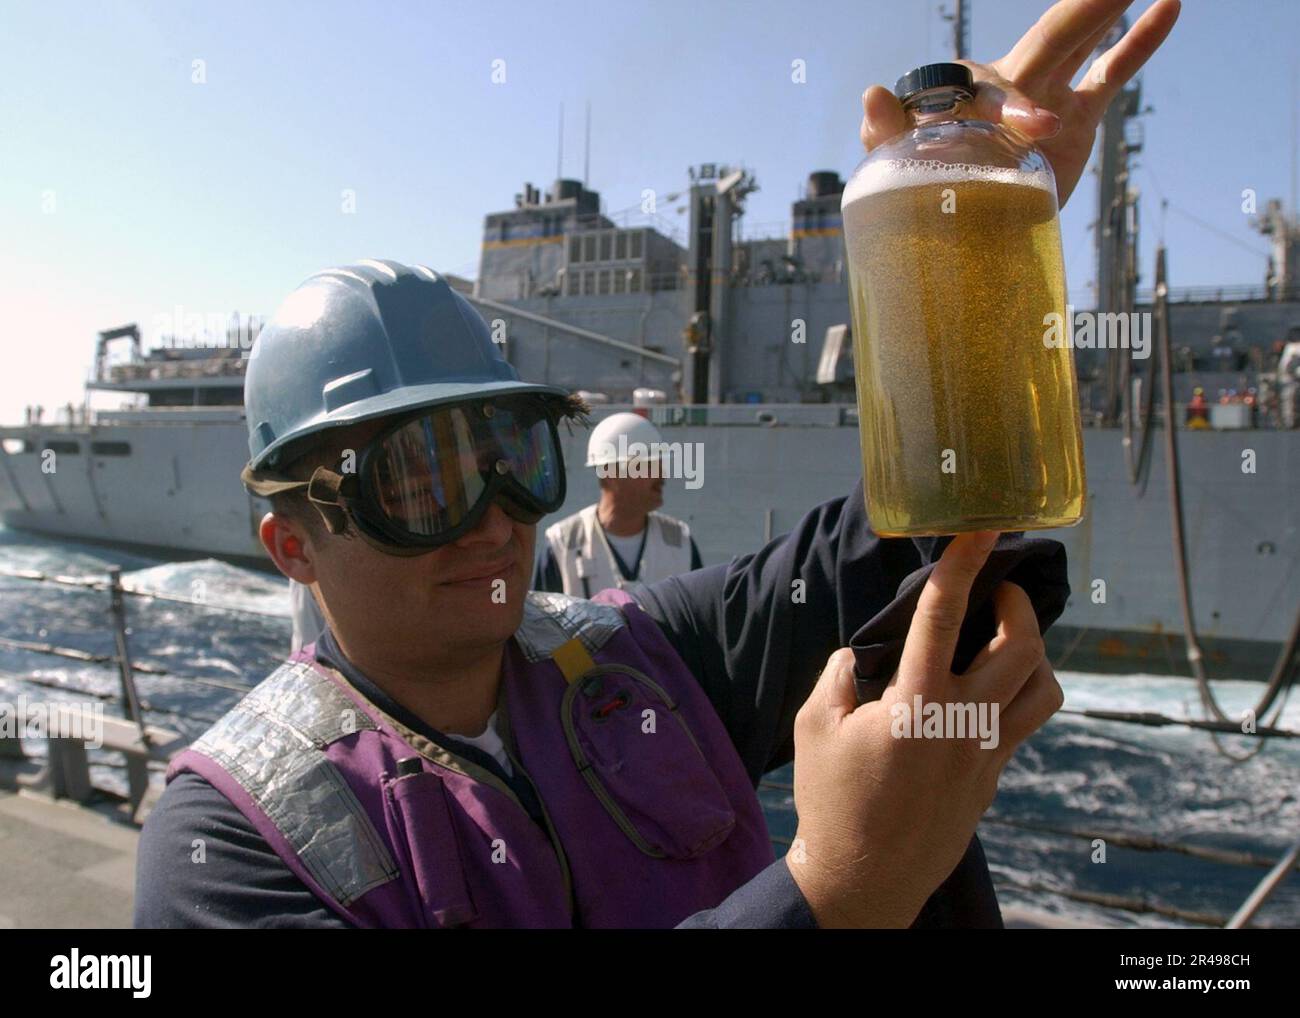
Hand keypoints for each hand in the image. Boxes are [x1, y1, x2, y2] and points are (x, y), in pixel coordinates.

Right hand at [786, 532, 1063, 927]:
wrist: (864, 877)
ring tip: (1003, 639)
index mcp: (915, 703)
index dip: (963, 564)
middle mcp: (963, 722)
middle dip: (1018, 604)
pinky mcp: (993, 776)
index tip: (981, 529)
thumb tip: (861, 653)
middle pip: (1023, 646)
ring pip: (1043, 685)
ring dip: (1032, 650)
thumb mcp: (815, 728)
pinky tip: (989, 688)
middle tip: (996, 591)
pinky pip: (1027, 720)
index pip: (944, 616)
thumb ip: (838, 675)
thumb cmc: (832, 801)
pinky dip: (1022, 690)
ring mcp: (986, 752)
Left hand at [859, 0, 1180, 207]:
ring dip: (1104, 9)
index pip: (996, 90)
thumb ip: (886, 132)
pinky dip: (1139, 43)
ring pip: (1081, 42)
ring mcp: (1049, 94)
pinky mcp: (1077, 114)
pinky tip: (1168, 7)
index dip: (1016, 107)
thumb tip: (872, 96)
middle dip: (1082, 11)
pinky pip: (1112, 73)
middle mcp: (1012, 83)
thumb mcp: (900, 165)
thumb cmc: (928, 189)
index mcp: (969, 93)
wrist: (966, 224)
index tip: (1038, 129)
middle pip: (1051, 37)